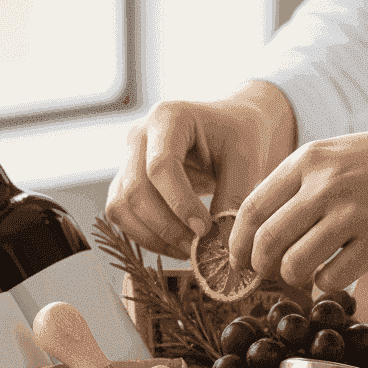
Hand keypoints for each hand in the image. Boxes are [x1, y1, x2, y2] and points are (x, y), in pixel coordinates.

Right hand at [106, 81, 295, 258]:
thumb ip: (234, 197)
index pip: (160, 166)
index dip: (179, 203)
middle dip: (166, 227)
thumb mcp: (246, 160)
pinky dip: (146, 237)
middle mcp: (139, 135)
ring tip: (188, 250)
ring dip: (152, 236)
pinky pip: (123, 216)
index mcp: (168, 117)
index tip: (204, 229)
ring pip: (122, 206)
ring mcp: (127, 159)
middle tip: (198, 248)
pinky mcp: (126, 182)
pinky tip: (176, 245)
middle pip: (135, 189)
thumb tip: (221, 243)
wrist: (228, 130)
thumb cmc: (238, 137)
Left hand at [229, 112, 367, 291]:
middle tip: (267, 274)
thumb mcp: (335, 155)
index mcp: (308, 160)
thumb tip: (259, 229)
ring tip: (303, 274)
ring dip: (292, 279)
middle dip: (260, 267)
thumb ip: (298, 185)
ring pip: (295, 265)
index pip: (253, 209)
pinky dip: (325, 284)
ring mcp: (352, 214)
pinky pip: (332, 278)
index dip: (238, 243)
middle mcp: (325, 185)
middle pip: (267, 242)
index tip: (238, 260)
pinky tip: (334, 274)